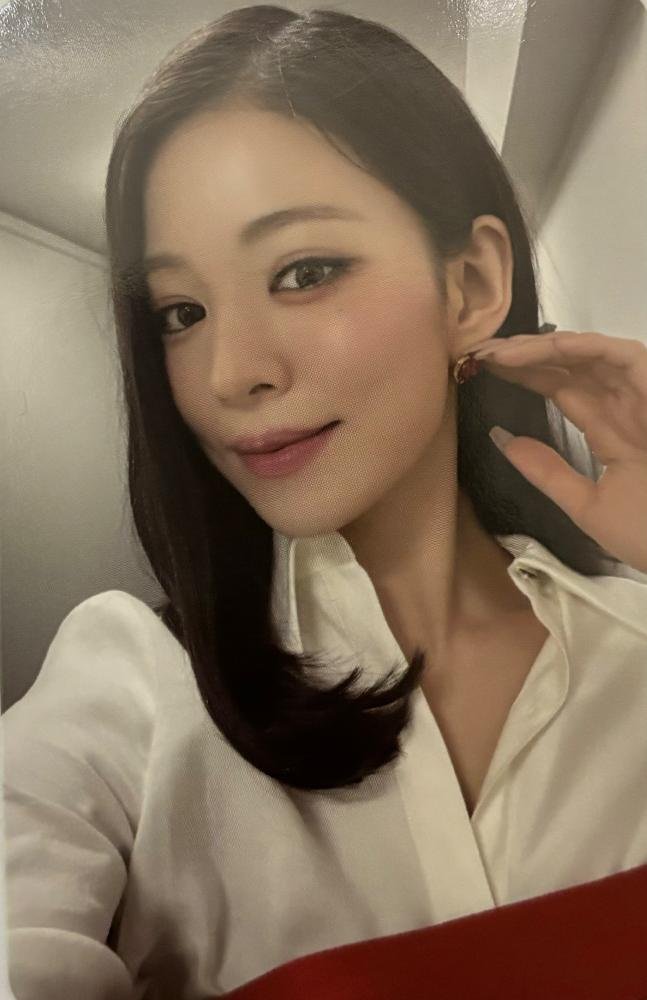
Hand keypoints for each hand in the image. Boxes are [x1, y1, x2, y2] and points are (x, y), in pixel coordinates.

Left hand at [470, 329, 646, 573]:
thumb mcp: (587, 505)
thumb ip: (548, 472)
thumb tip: (504, 440)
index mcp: (614, 431)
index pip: (563, 390)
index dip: (525, 376)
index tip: (482, 371)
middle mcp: (628, 406)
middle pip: (571, 366)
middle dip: (526, 356)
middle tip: (480, 353)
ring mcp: (645, 396)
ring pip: (590, 354)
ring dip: (544, 347)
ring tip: (500, 352)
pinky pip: (621, 355)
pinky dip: (583, 347)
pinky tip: (543, 349)